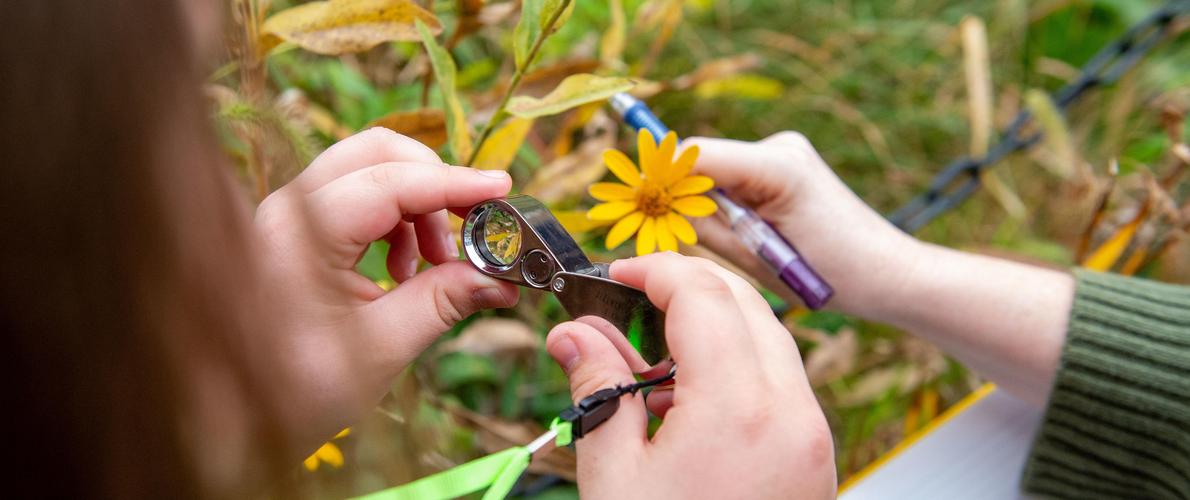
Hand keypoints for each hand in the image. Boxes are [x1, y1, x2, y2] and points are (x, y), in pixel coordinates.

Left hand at [254, 128, 518, 447]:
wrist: (231, 421)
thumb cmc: (297, 389)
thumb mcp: (382, 348)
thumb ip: (444, 301)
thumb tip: (503, 279)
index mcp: (301, 233)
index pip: (390, 182)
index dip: (454, 183)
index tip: (504, 191)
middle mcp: (288, 208)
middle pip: (376, 153)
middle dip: (435, 182)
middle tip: (473, 228)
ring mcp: (288, 214)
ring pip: (367, 169)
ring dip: (416, 203)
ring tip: (436, 264)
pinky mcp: (294, 228)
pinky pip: (355, 196)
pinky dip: (395, 218)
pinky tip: (406, 271)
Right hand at [546, 253, 835, 498]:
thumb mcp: (614, 475)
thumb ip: (598, 388)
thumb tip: (574, 333)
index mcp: (737, 408)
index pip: (702, 294)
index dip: (653, 271)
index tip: (616, 275)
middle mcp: (790, 412)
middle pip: (745, 302)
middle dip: (686, 287)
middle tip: (630, 303)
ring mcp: (812, 435)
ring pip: (770, 338)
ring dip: (714, 324)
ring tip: (651, 359)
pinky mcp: (816, 457)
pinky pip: (782, 381)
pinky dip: (738, 364)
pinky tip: (688, 400)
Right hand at [686, 132, 1072, 404]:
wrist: (887, 276)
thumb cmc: (831, 275)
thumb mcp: (756, 259)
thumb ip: (705, 227)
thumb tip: (660, 211)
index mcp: (776, 165)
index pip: (696, 156)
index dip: (659, 176)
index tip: (630, 199)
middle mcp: (780, 147)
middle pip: (702, 163)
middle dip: (680, 196)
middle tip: (660, 232)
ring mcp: (785, 153)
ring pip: (717, 174)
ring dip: (706, 206)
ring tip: (725, 246)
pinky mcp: (787, 167)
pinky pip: (736, 181)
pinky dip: (726, 206)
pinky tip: (742, 237)